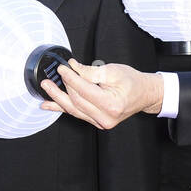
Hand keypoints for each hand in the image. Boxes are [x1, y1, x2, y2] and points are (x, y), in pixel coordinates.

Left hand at [39, 59, 158, 128]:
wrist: (144, 94)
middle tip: (51, 78)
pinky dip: (62, 108)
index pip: (84, 90)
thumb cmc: (133, 82)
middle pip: (76, 101)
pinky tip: (50, 105)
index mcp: (111, 104)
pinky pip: (77, 114)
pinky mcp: (97, 121)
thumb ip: (90, 71)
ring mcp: (101, 122)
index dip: (70, 78)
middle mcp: (106, 117)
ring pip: (74, 110)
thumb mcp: (113, 71)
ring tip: (46, 90)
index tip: (62, 68)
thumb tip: (73, 68)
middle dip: (62, 87)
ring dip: (57, 99)